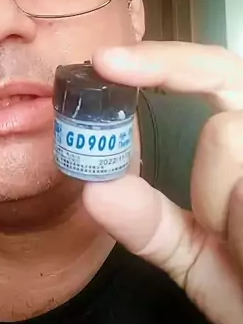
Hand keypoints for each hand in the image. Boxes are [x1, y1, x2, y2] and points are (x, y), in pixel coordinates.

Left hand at [85, 41, 242, 323]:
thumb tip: (95, 188)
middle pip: (226, 126)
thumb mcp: (200, 261)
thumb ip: (151, 224)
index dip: (164, 61)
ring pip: (235, 148)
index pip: (218, 72)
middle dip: (211, 188)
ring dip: (229, 220)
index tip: (105, 63)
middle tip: (221, 235)